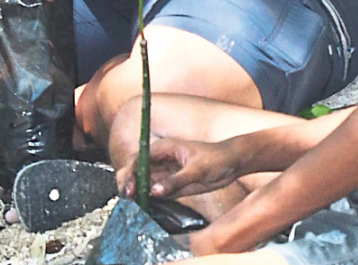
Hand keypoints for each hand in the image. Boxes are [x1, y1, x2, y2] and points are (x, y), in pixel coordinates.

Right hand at [116, 137, 241, 199]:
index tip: (129, 189)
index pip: (139, 159)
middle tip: (127, 199)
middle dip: (128, 183)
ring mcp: (163, 173)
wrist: (230, 164)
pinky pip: (152, 192)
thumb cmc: (216, 159)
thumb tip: (154, 191)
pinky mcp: (169, 184)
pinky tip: (141, 209)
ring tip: (131, 207)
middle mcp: (160, 160)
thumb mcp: (197, 170)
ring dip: (134, 193)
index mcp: (164, 148)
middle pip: (135, 170)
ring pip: (141, 183)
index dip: (130, 173)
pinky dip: (145, 200)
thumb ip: (176, 181)